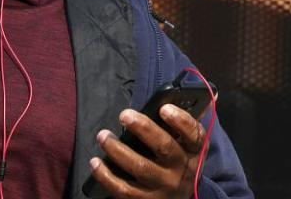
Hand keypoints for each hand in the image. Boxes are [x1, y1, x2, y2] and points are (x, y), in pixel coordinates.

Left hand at [87, 104, 205, 198]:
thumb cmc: (174, 164)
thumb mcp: (183, 148)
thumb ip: (174, 128)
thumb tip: (161, 101)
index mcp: (193, 152)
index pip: (195, 135)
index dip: (181, 121)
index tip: (164, 108)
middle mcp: (182, 170)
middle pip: (164, 147)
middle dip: (143, 128)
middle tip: (124, 115)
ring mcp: (164, 187)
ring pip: (140, 167)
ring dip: (118, 149)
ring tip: (103, 136)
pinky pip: (124, 189)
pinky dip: (106, 175)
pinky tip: (95, 162)